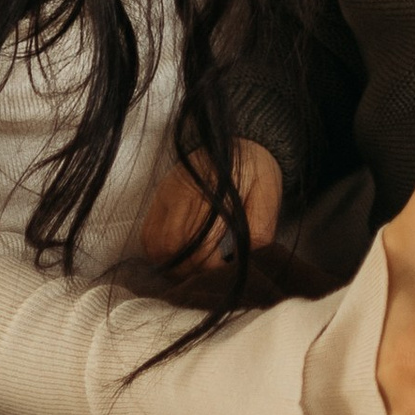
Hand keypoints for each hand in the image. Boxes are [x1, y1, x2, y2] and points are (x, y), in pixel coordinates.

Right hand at [140, 138, 284, 277]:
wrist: (243, 138)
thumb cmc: (257, 169)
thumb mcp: (268, 195)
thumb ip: (258, 230)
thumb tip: (244, 262)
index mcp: (211, 192)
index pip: (200, 244)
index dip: (210, 268)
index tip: (225, 273)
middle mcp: (182, 192)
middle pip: (171, 247)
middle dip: (188, 270)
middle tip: (207, 276)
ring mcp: (166, 193)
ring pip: (154, 243)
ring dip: (171, 263)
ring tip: (192, 269)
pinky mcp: (159, 195)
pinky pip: (147, 233)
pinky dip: (157, 252)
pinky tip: (177, 256)